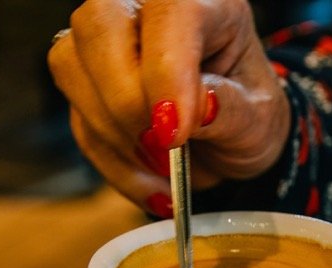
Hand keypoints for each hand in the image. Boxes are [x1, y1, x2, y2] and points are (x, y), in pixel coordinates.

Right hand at [48, 0, 290, 216]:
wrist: (234, 139)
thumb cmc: (250, 114)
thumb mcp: (260, 120)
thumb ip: (232, 111)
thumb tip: (199, 108)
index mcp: (206, 3)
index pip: (169, 14)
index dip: (165, 72)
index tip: (174, 132)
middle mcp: (145, 9)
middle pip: (99, 25)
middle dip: (126, 103)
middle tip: (165, 152)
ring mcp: (106, 41)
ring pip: (71, 68)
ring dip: (117, 138)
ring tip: (167, 174)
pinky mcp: (84, 82)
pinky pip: (79, 123)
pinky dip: (115, 164)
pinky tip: (152, 186)